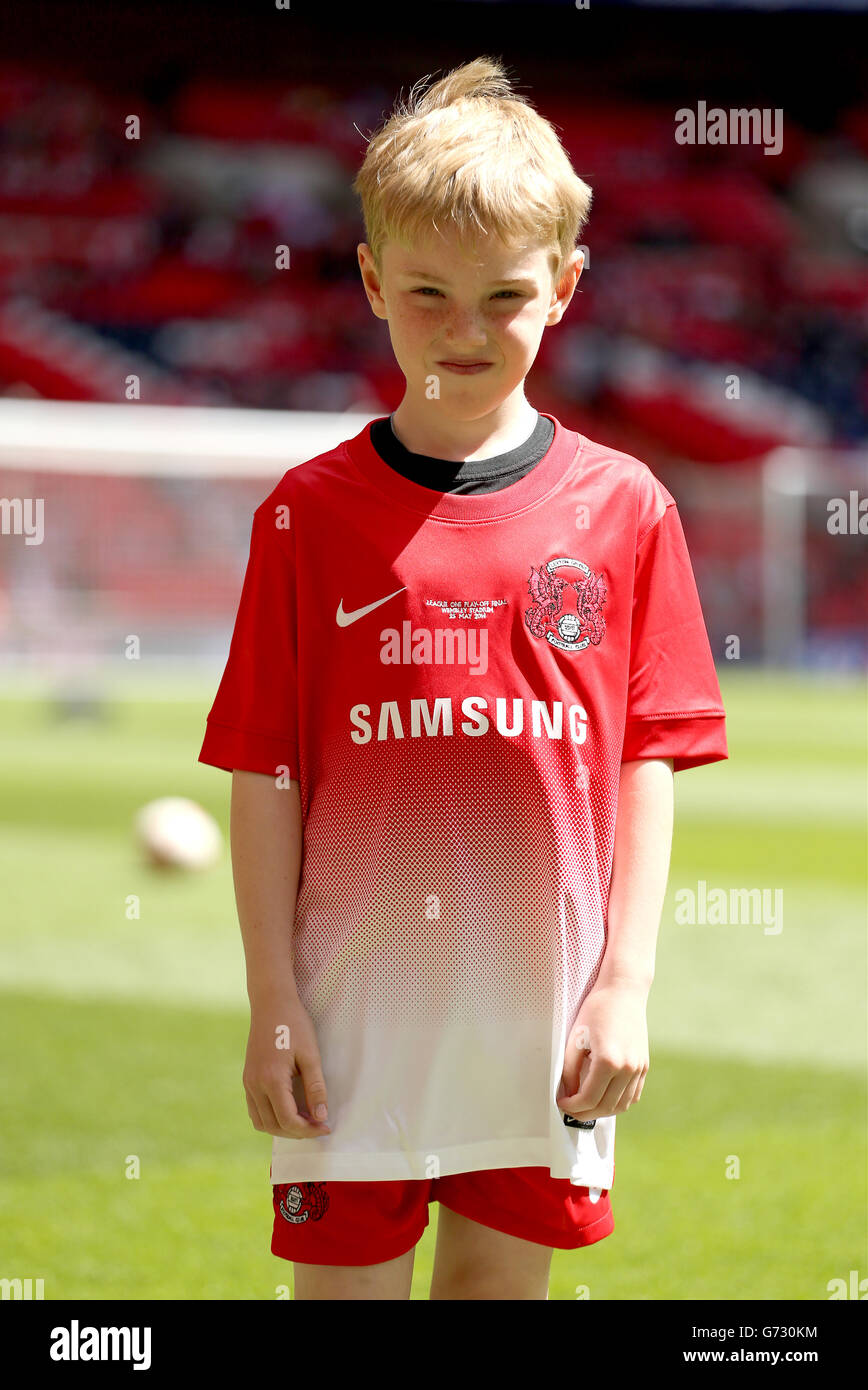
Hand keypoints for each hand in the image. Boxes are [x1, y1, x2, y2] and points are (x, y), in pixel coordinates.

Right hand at [243, 994, 330, 1139]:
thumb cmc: (294, 1025)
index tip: (326, 1127)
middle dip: (297, 1132)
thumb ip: (316, 1088)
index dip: (309, 1129)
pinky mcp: (247, 1078)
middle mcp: (255, 1085)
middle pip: (273, 1126)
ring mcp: (248, 1083)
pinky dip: (270, 1117)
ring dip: (282, 1128)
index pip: (288, 1120)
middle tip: (318, 1126)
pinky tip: (288, 1109)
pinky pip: (255, 1109)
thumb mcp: (311, 1055)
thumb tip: (321, 1117)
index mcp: (271, 1080)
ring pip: (261, 1122)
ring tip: (304, 1120)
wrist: (271, 1003)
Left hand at [557, 981, 648, 1121]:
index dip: (572, 1106)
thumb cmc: (596, 1011)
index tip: (561, 1103)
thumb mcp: (575, 1040)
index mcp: (608, 1062)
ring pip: (622, 1105)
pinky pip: (633, 1095)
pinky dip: (618, 1103)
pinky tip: (604, 1098)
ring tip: (586, 1106)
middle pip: (606, 1107)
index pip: (589, 1098)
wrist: (623, 991)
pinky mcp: (644, 1065)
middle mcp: (627, 1068)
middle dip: (585, 1114)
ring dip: (602, 1111)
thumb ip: (570, 1071)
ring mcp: (639, 1068)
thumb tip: (568, 1094)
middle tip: (571, 1110)